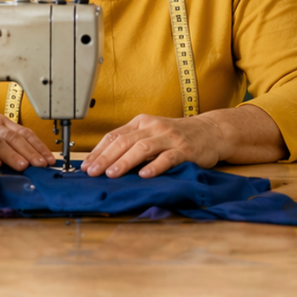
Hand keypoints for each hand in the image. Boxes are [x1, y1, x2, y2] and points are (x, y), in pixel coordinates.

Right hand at [0, 112, 53, 170]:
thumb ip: (14, 144)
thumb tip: (35, 160)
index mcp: (4, 123)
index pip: (25, 133)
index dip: (38, 147)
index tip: (49, 159)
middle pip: (13, 138)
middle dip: (28, 152)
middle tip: (39, 164)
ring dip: (11, 155)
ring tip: (22, 166)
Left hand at [82, 113, 226, 177]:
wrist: (210, 131)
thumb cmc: (176, 136)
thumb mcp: (151, 133)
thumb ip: (132, 144)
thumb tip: (105, 163)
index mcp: (142, 122)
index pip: (115, 135)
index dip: (99, 151)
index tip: (86, 165)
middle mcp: (154, 127)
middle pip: (125, 141)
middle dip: (106, 158)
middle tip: (93, 172)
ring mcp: (170, 137)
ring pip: (143, 148)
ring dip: (125, 162)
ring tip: (112, 174)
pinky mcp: (185, 149)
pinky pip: (168, 157)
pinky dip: (155, 166)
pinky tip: (145, 175)